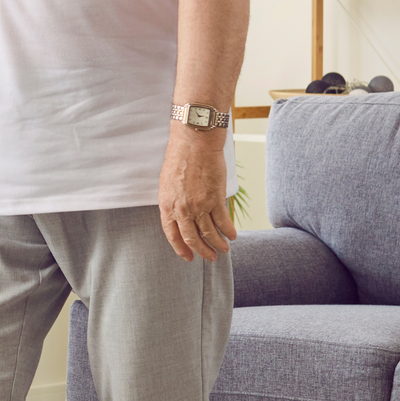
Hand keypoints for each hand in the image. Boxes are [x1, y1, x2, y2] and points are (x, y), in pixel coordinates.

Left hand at [158, 129, 236, 261]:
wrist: (194, 143)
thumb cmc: (179, 157)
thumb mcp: (167, 182)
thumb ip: (172, 200)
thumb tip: (177, 213)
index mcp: (167, 205)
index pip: (172, 234)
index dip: (180, 248)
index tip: (188, 256)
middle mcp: (182, 209)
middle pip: (192, 238)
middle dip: (202, 251)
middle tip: (210, 257)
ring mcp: (199, 205)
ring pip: (209, 233)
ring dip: (218, 244)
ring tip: (224, 249)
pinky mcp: (215, 199)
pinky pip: (223, 221)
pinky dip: (229, 231)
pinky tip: (233, 235)